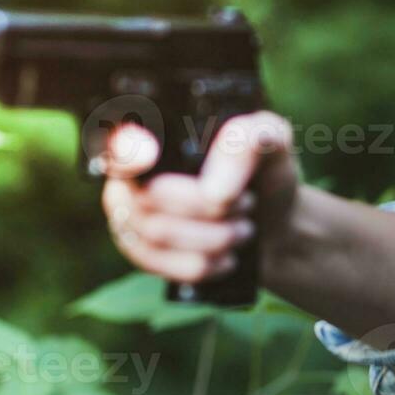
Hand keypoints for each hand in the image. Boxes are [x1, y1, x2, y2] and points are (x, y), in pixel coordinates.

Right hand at [99, 111, 301, 283]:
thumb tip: (212, 191)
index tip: (148, 155)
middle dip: (208, 208)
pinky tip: (226, 258)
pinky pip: (156, 262)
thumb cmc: (267, 174)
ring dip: (212, 237)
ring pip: (155, 233)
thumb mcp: (271, 142)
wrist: (276, 226)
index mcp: (158, 131)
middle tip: (247, 204)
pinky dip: (200, 264)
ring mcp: (127, 211)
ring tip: (243, 229)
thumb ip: (247, 141)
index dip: (124, 149)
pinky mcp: (137, 249)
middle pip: (147, 195)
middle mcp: (131, 169)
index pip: (118, 139)